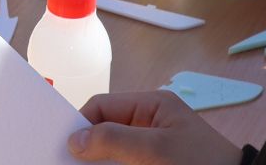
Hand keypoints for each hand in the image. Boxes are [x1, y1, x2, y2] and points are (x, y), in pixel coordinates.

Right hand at [68, 90, 241, 164]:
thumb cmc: (202, 163)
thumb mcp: (156, 149)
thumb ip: (115, 140)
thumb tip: (75, 139)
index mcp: (153, 106)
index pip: (104, 106)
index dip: (81, 124)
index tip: (63, 147)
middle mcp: (151, 124)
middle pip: (106, 131)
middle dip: (87, 147)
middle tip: (65, 162)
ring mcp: (153, 149)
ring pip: (113, 154)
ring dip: (98, 162)